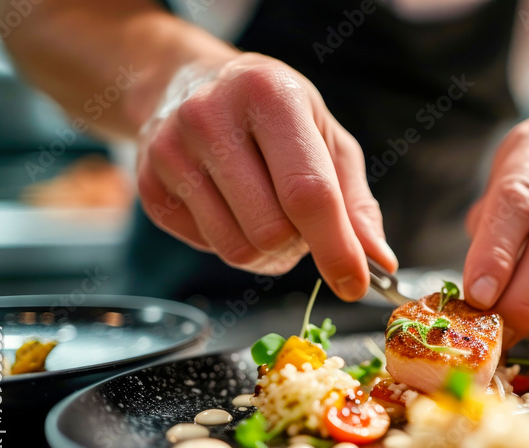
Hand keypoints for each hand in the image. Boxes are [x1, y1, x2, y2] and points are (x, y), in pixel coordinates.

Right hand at [136, 53, 396, 299]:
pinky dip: (233, 242)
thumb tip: (380, 261)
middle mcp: (210, 116)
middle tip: (302, 221)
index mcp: (269, 96)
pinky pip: (207, 248)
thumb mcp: (326, 138)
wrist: (187, 82)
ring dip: (268, 252)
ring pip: (237, 250)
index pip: (307, 193)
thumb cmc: (273, 114)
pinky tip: (233, 206)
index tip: (356, 284)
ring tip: (270, 214)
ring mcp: (170, 151)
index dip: (336, 248)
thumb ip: (355, 202)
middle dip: (299, 244)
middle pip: (271, 232)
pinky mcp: (148, 184)